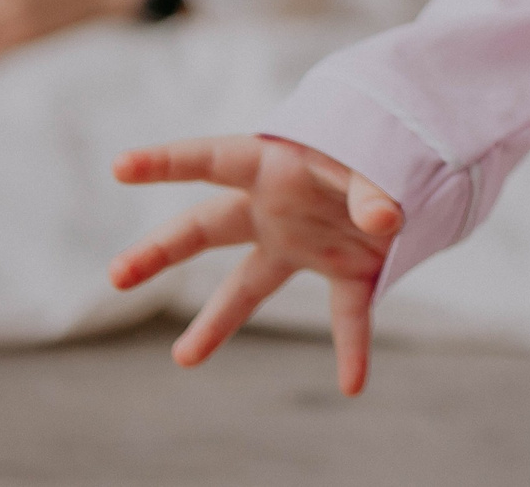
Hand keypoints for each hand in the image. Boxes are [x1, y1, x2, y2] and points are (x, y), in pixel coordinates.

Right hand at [110, 135, 401, 395]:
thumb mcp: (376, 156)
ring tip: (183, 359)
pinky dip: (352, 348)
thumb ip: (374, 187)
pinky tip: (352, 384)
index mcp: (275, 164)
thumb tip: (384, 221)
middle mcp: (277, 207)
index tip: (120, 165)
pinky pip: (345, 316)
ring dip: (218, 321)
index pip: (212, 159)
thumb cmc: (380, 144)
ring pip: (248, 285)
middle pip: (205, 228)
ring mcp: (305, 243)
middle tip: (116, 277)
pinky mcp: (349, 271)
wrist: (413, 163)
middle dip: (160, 251)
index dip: (166, 161)